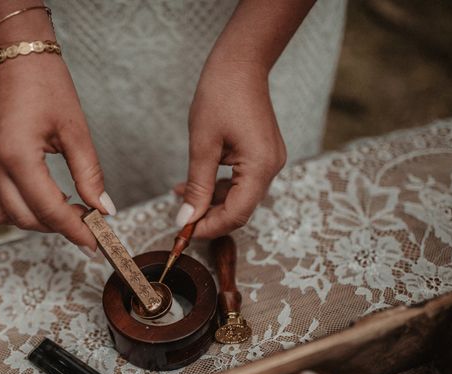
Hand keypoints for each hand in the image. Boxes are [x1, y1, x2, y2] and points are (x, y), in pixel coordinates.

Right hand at [0, 54, 114, 253]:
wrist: (14, 55)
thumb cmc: (47, 85)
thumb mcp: (75, 130)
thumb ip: (90, 174)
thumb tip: (105, 210)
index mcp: (16, 155)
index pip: (49, 210)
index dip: (74, 230)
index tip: (94, 244)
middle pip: (25, 219)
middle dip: (57, 227)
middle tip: (83, 222)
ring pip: (3, 215)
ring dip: (33, 220)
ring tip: (61, 209)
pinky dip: (11, 207)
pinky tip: (34, 196)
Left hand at [175, 60, 285, 237]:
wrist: (240, 63)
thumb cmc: (220, 95)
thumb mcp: (202, 145)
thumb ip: (197, 186)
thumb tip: (186, 220)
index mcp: (260, 166)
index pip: (236, 214)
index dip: (209, 227)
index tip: (184, 232)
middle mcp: (271, 168)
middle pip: (240, 209)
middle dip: (209, 216)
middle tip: (180, 216)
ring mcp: (269, 161)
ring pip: (239, 197)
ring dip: (211, 201)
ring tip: (181, 194)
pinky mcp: (263, 155)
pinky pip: (241, 182)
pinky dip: (219, 186)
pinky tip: (195, 183)